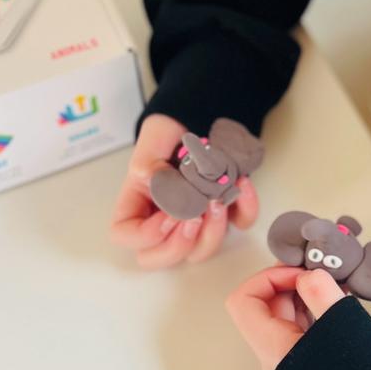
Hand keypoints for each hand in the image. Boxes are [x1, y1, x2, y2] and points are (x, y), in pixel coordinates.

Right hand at [109, 113, 258, 267]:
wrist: (210, 112)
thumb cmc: (178, 125)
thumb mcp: (156, 134)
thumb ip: (148, 160)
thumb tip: (155, 183)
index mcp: (140, 199)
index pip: (125, 235)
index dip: (146, 235)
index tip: (169, 213)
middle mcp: (165, 216)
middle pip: (158, 257)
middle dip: (178, 245)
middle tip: (193, 217)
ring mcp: (198, 217)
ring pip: (199, 252)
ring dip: (211, 232)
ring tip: (218, 199)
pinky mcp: (228, 211)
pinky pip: (239, 224)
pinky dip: (245, 209)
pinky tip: (243, 184)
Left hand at [225, 265, 346, 369]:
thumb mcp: (343, 326)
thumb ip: (320, 293)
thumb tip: (307, 275)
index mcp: (274, 350)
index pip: (244, 302)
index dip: (268, 278)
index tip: (301, 273)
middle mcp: (274, 361)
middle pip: (264, 307)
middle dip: (290, 282)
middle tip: (320, 270)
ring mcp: (291, 367)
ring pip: (283, 319)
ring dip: (304, 295)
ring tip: (334, 285)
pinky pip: (300, 332)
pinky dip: (314, 311)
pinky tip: (338, 303)